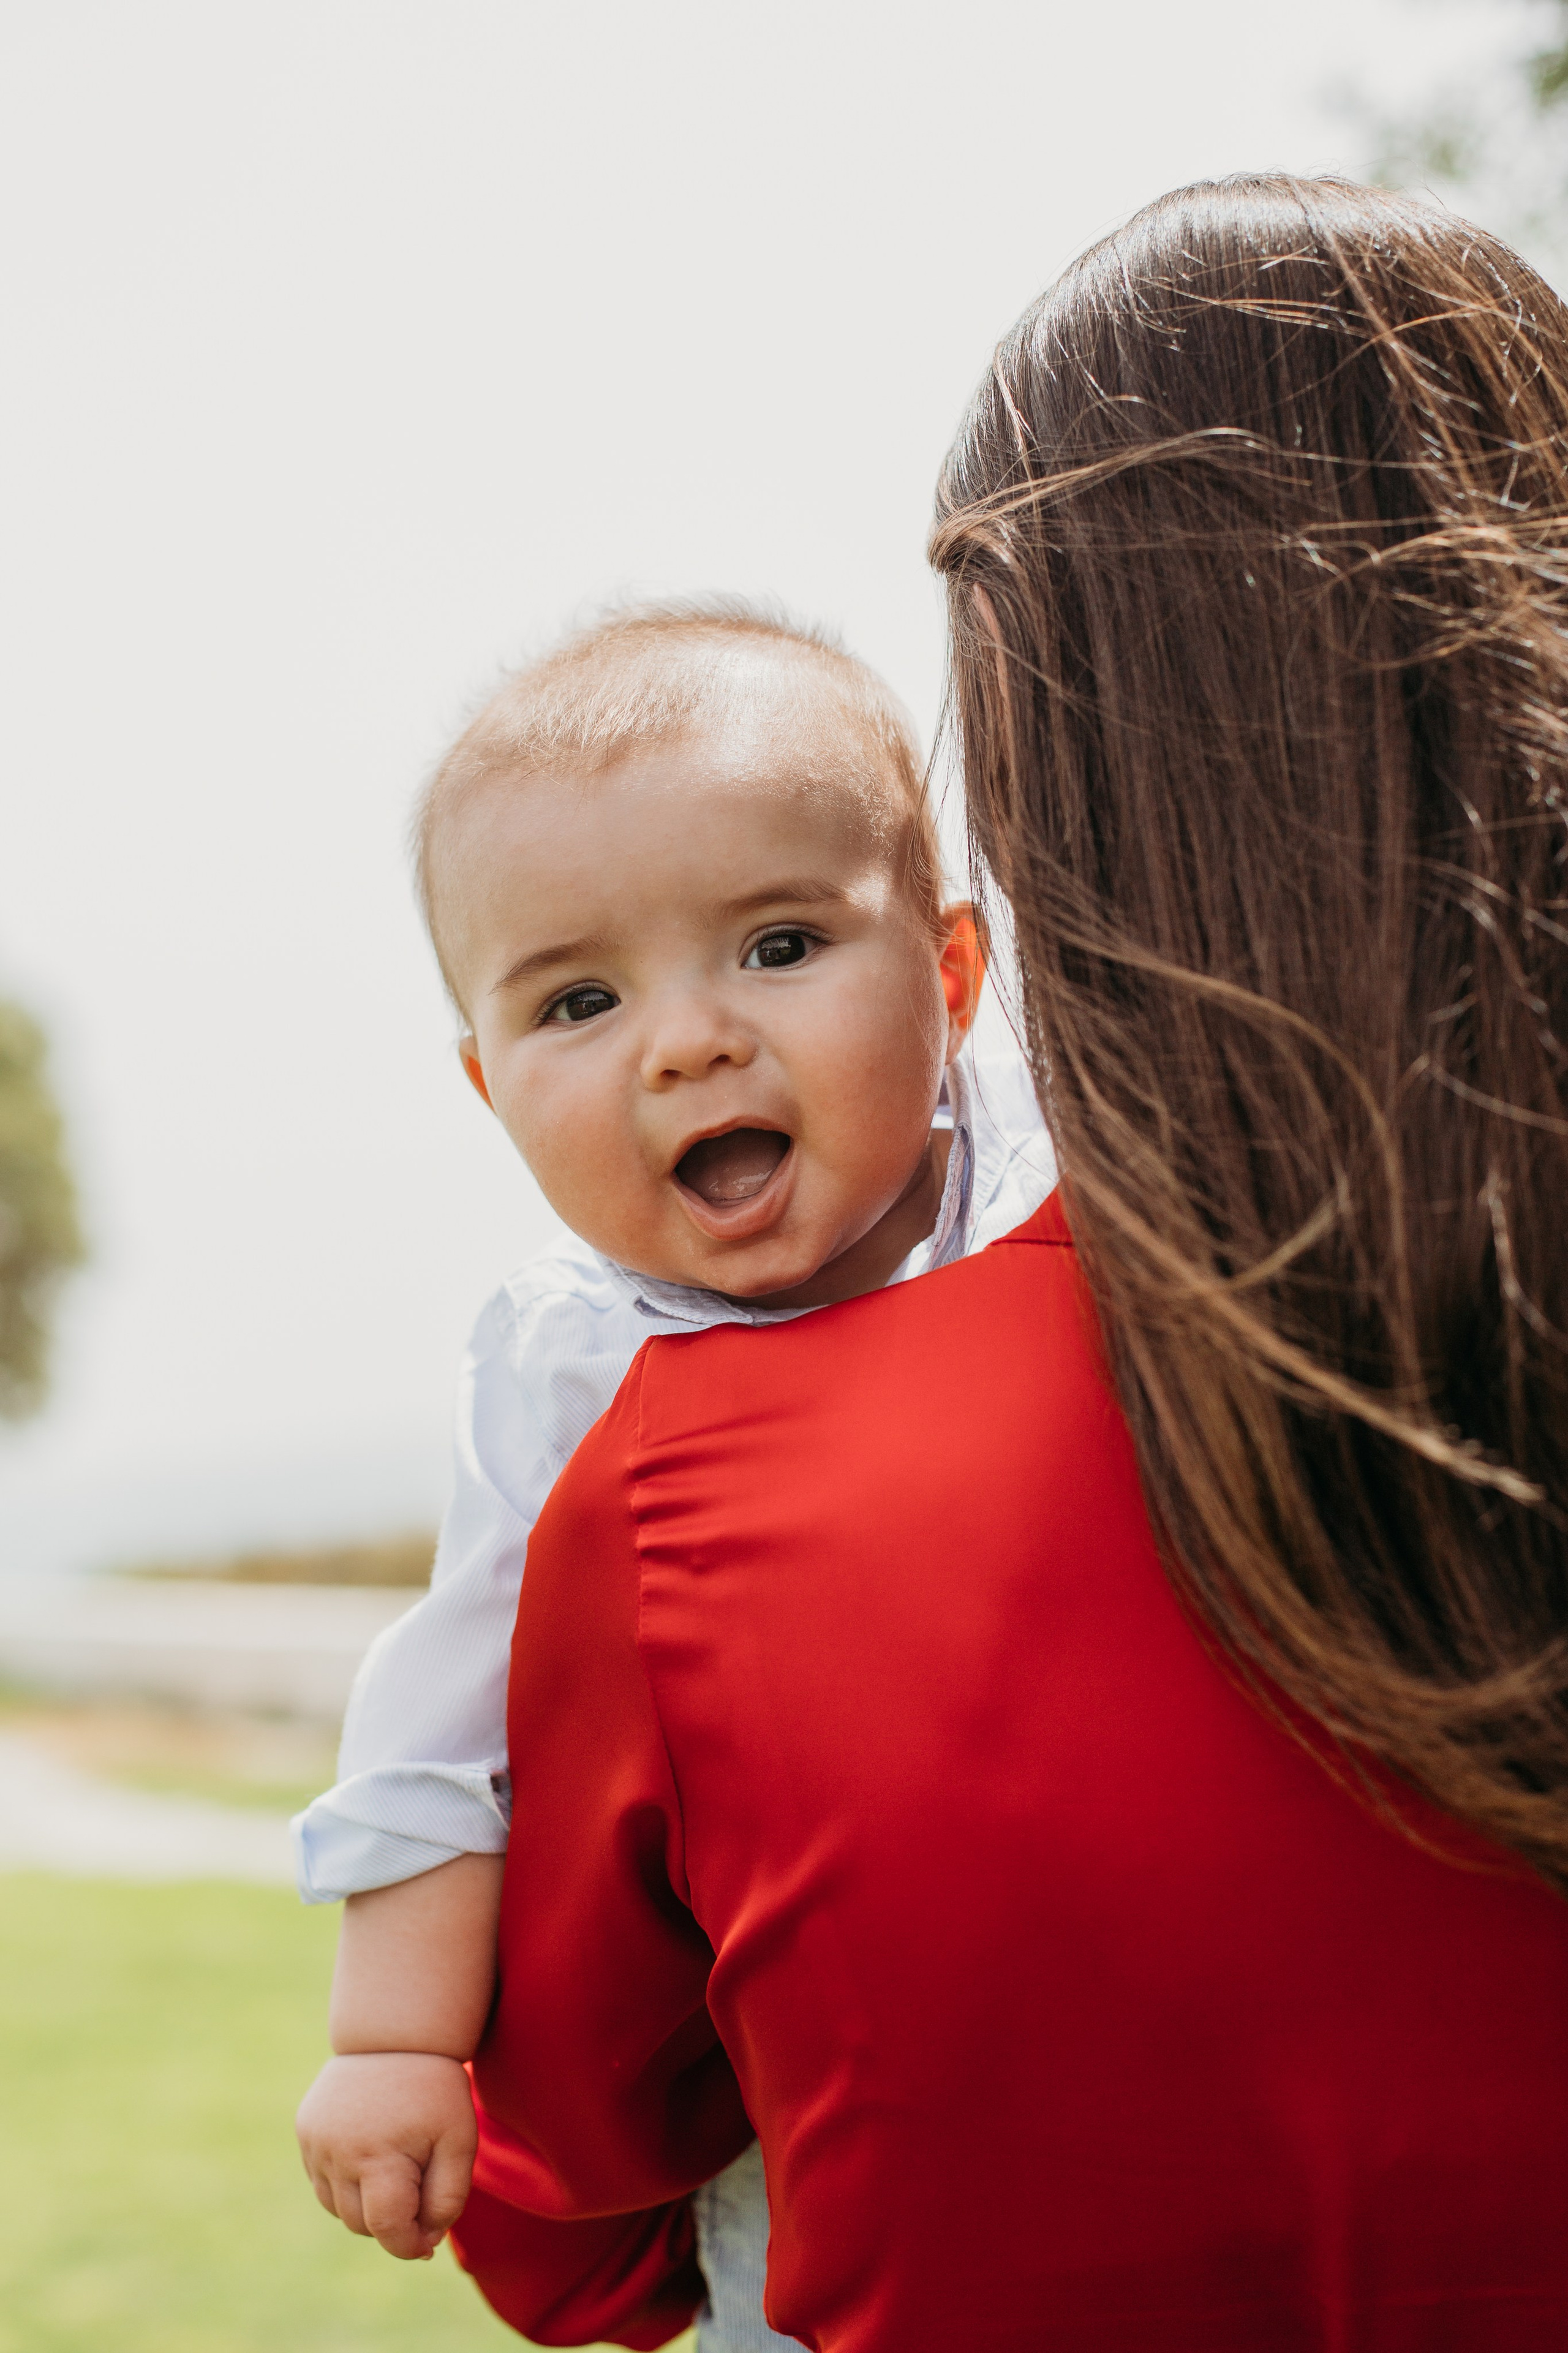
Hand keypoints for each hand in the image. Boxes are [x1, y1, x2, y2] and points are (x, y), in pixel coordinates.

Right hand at [296, 2050, 476, 2260]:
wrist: (396, 2035)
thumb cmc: (435, 2091)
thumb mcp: (459, 2141)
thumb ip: (448, 2198)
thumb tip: (424, 2243)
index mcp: (377, 2156)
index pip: (386, 2228)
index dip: (409, 2245)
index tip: (428, 2243)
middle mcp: (337, 2153)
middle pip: (361, 2222)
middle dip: (391, 2221)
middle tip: (418, 2188)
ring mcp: (315, 2142)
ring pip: (338, 2207)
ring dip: (366, 2205)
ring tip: (396, 2167)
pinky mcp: (306, 2132)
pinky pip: (323, 2182)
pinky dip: (345, 2184)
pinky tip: (372, 2154)